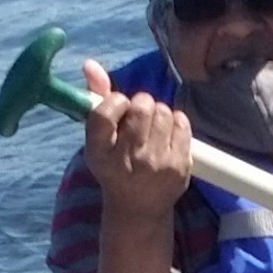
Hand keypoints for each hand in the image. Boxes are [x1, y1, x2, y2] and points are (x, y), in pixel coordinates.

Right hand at [79, 58, 193, 224]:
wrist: (139, 208)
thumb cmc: (116, 166)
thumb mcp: (100, 139)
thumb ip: (96, 99)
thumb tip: (90, 63)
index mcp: (100, 152)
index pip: (105, 112)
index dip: (116, 101)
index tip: (120, 107)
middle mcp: (127, 160)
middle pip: (141, 106)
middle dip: (141, 104)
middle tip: (139, 118)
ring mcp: (156, 164)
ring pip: (163, 111)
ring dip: (159, 113)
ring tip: (153, 128)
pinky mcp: (179, 166)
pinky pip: (182, 123)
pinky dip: (176, 122)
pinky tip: (167, 134)